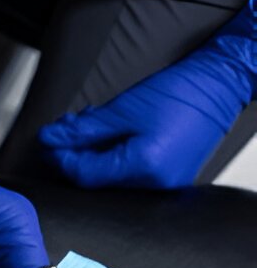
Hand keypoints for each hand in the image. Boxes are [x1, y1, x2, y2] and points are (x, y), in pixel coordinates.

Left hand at [40, 0, 255, 187]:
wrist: (222, 83)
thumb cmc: (181, 92)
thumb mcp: (122, 109)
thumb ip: (82, 129)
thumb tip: (49, 140)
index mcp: (144, 168)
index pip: (85, 175)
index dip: (60, 158)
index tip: (46, 141)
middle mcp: (156, 184)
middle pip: (96, 178)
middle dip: (73, 154)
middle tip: (60, 131)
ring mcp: (165, 183)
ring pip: (111, 175)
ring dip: (91, 152)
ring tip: (83, 125)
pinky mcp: (168, 175)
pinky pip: (130, 170)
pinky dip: (112, 153)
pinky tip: (106, 132)